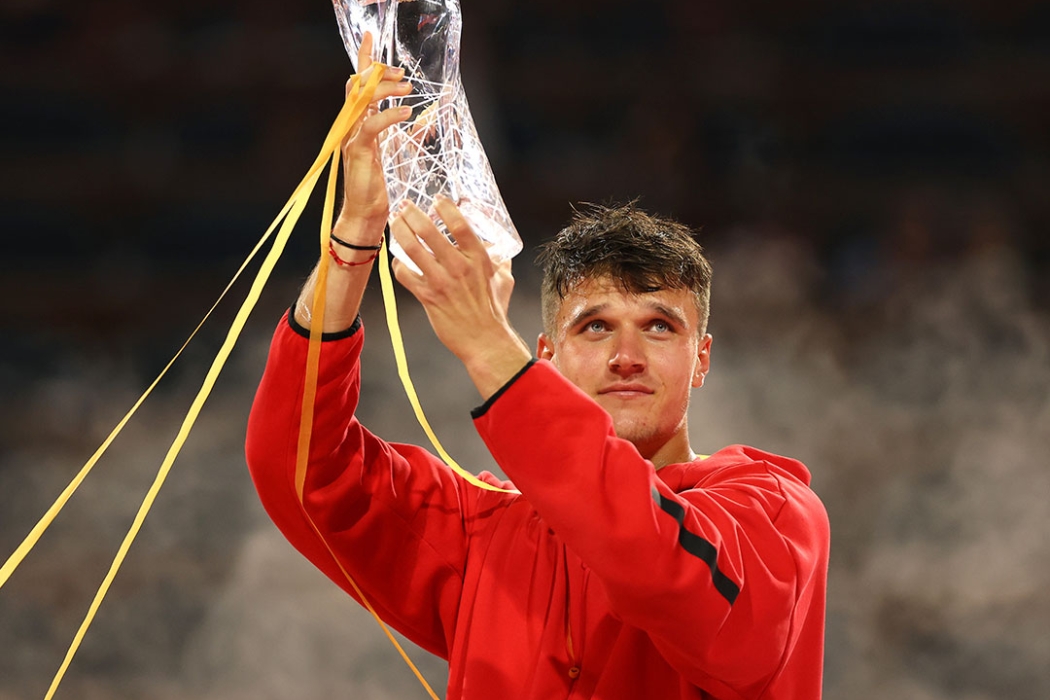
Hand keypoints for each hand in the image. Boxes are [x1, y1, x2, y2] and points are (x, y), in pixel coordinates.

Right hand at [336, 32, 412, 236]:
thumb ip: (406, 134)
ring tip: (407, 88)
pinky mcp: (359, 151)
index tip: (373, 39)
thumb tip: (424, 119)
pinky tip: (406, 113)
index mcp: (359, 124)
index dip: (364, 60)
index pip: (359, 85)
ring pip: (361, 100)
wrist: (364, 215)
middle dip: (378, 72)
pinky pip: (371, 125)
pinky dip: (389, 115)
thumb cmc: (377, 188)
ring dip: (384, 88)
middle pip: (357, 86)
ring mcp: (352, 138)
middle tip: (403, 73)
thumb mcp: (396, 155)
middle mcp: (352, 127)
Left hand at [390, 198, 532, 398]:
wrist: (484, 340)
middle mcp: (459, 267)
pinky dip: (398, 264)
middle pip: (429, 231)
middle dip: (412, 214)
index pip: (460, 224)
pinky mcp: (428, 297)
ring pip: (412, 249)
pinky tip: (398, 260)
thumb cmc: (493, 311)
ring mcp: (442, 282)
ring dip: (400, 232)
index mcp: (478, 259)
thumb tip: (499, 250)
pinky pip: (405, 275)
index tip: (436, 200)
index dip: (445, 208)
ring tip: (394, 223)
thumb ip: (499, 262)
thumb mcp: (503, 280)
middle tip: (405, 207)